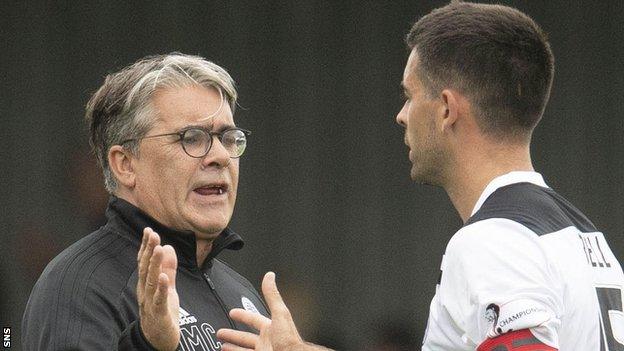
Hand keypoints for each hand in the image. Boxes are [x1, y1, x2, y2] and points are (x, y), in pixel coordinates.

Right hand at [137, 227, 180, 350]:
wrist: (159, 340)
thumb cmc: (161, 311)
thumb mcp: (167, 287)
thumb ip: (168, 269)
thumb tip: (168, 247)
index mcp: (146, 284)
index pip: (144, 262)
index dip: (146, 246)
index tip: (149, 230)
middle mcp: (144, 291)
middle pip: (146, 268)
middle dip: (149, 250)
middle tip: (153, 234)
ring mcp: (150, 303)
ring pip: (151, 281)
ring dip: (155, 264)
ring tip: (158, 249)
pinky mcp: (159, 314)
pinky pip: (159, 300)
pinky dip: (160, 288)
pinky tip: (163, 277)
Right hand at [217, 272, 328, 350]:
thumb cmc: (289, 340)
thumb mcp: (280, 313)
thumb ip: (273, 295)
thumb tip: (270, 276)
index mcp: (271, 327)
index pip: (253, 319)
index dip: (242, 315)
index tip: (233, 312)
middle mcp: (267, 340)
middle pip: (246, 336)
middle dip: (233, 334)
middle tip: (221, 332)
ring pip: (243, 349)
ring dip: (232, 348)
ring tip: (222, 346)